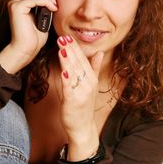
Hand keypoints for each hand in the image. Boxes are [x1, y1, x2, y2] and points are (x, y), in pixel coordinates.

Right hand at [0, 0, 56, 72]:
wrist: (27, 49)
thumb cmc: (35, 37)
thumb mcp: (44, 18)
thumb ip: (45, 6)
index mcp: (21, 2)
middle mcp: (16, 0)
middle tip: (57, 3)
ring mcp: (15, 3)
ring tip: (55, 7)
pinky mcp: (17, 7)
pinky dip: (46, 2)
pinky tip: (53, 8)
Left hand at [57, 35, 103, 160]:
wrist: (83, 127)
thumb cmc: (84, 105)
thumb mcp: (91, 84)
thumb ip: (94, 67)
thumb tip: (99, 52)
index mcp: (91, 78)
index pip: (83, 59)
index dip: (75, 47)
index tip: (68, 36)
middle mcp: (88, 83)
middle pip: (78, 63)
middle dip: (70, 49)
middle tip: (63, 37)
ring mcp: (81, 92)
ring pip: (74, 73)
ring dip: (68, 59)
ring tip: (63, 48)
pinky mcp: (73, 101)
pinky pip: (69, 88)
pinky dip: (67, 79)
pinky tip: (63, 71)